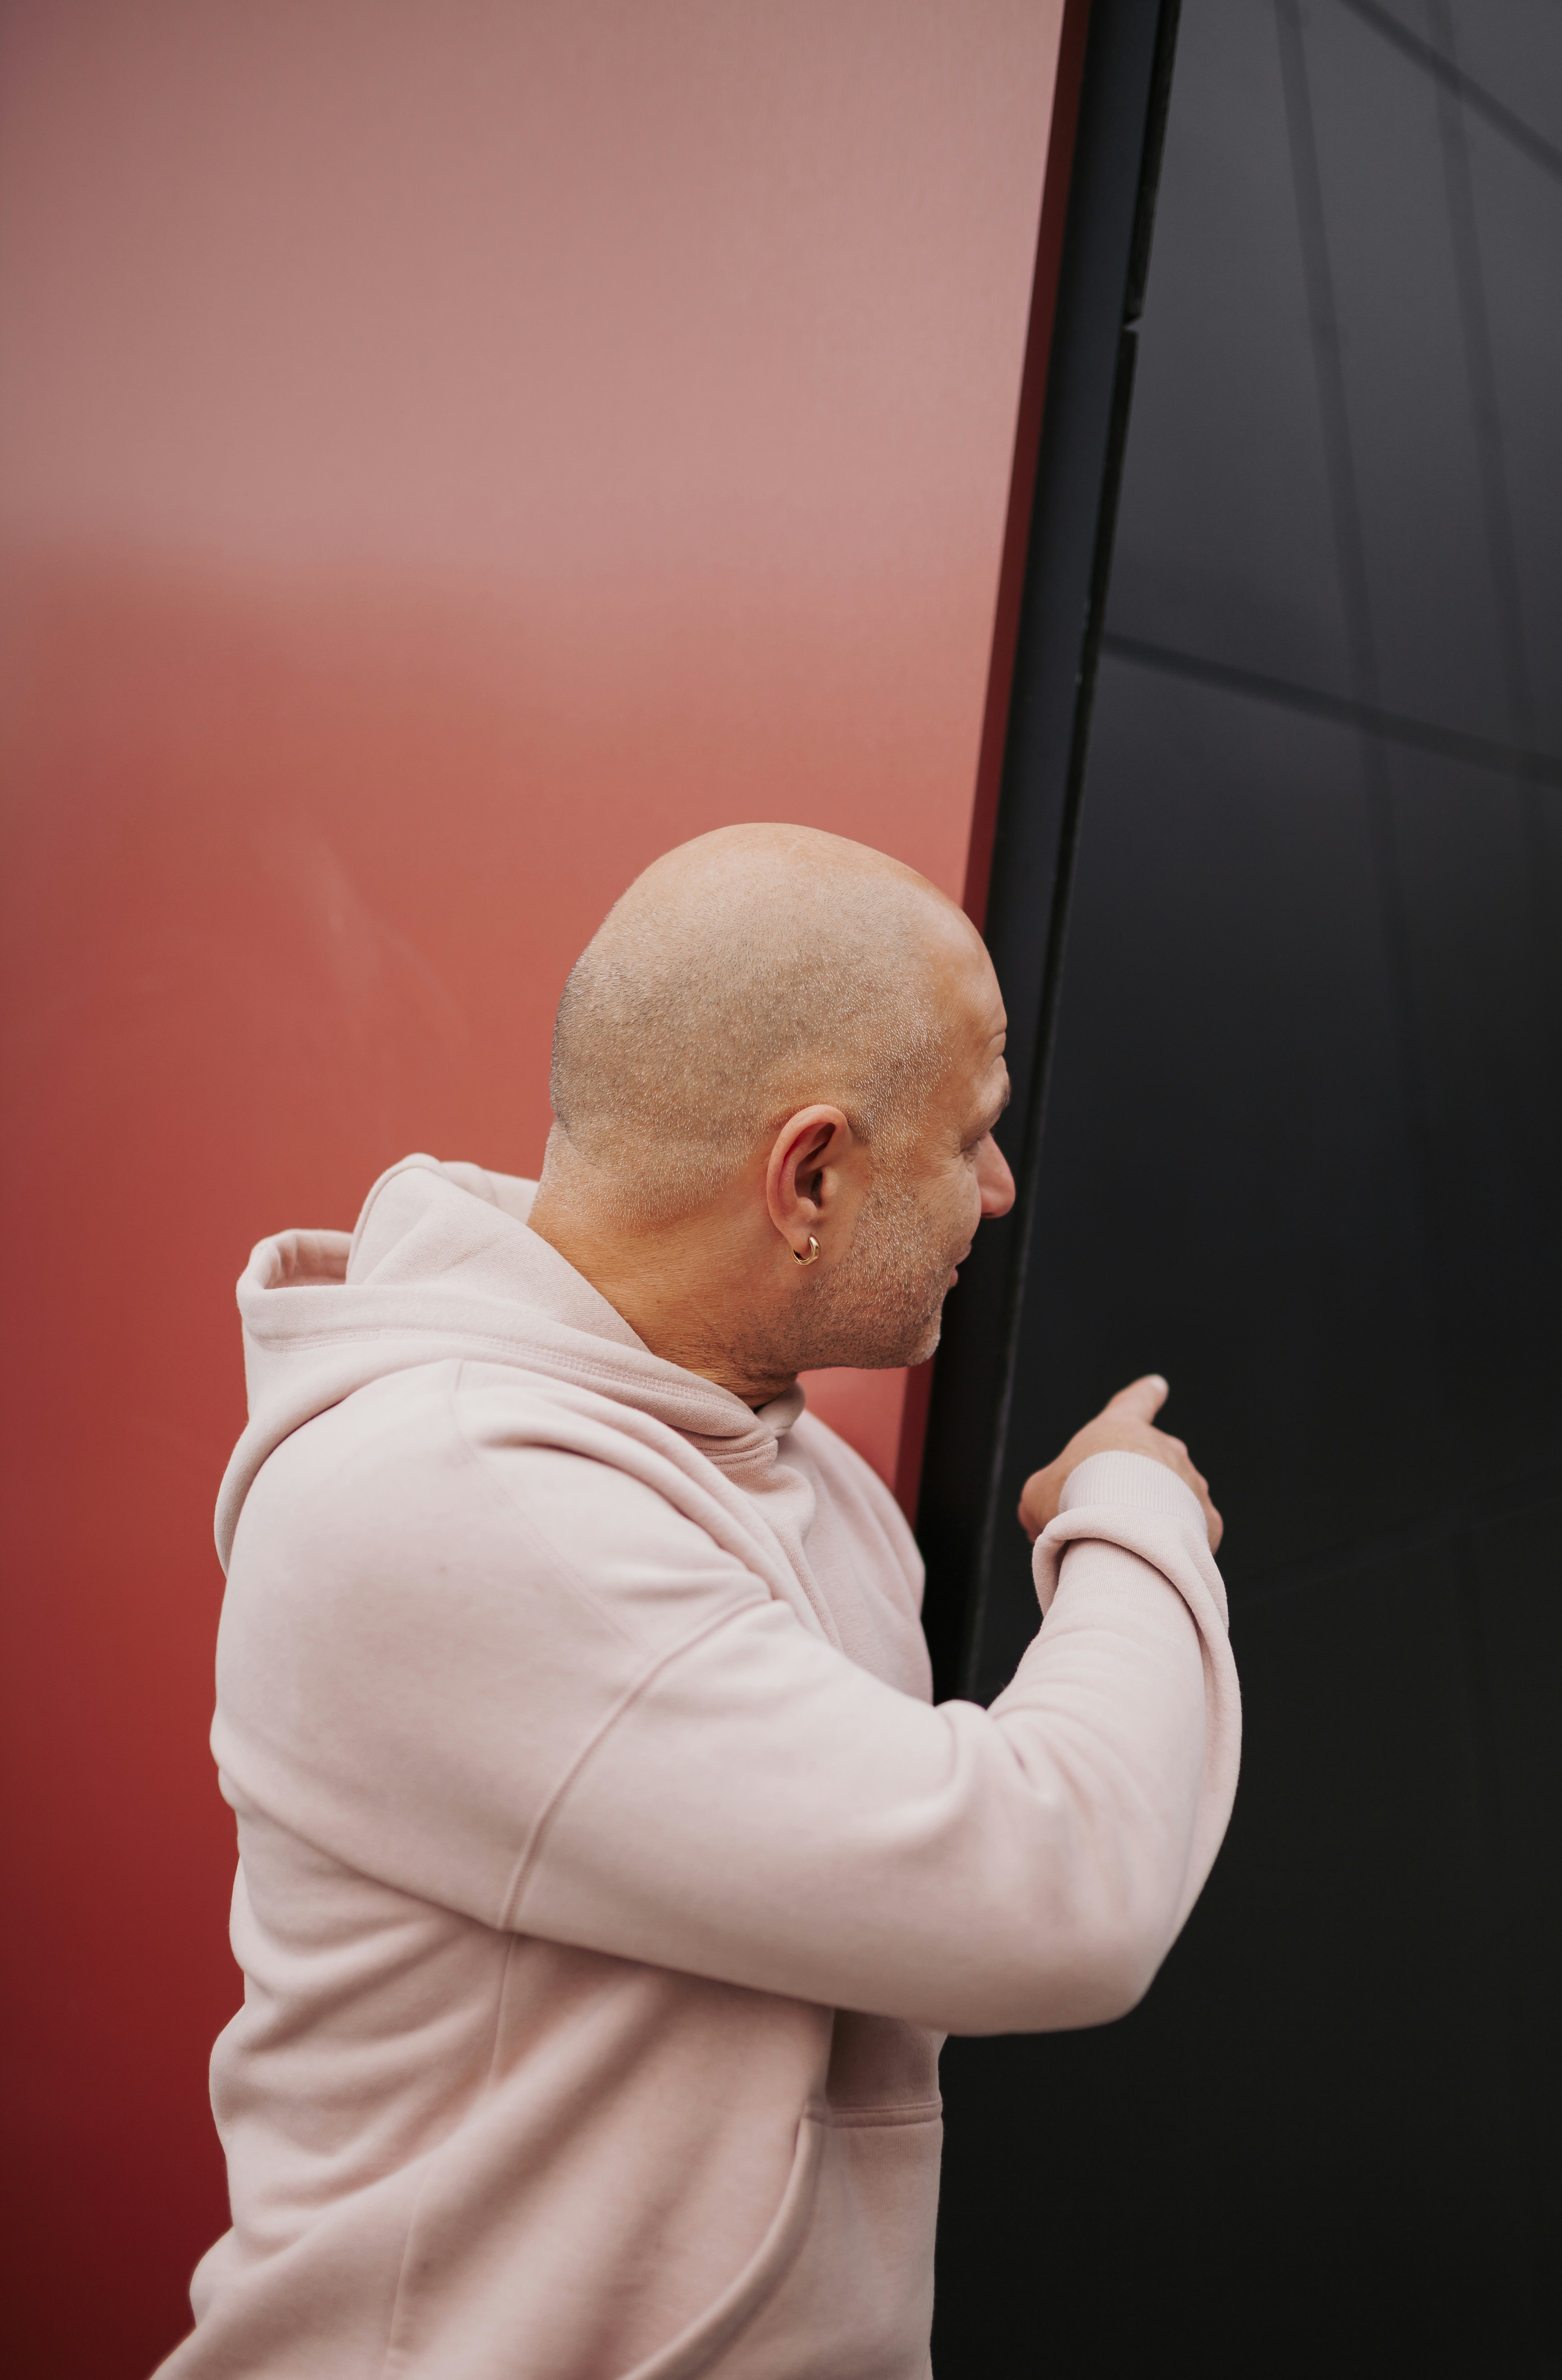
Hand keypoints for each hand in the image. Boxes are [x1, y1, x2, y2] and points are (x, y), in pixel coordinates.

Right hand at [1017, 1375, 1222, 1550]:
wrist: (1120, 1533)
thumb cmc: (1073, 1500)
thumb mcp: (1039, 1493)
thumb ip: (1044, 1496)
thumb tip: (1038, 1520)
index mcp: (1122, 1428)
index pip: (1135, 1402)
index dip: (1144, 1395)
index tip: (1157, 1386)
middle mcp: (1164, 1448)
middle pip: (1150, 1464)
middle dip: (1135, 1488)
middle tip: (1108, 1519)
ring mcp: (1191, 1483)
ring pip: (1173, 1501)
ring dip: (1155, 1517)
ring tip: (1128, 1546)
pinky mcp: (1208, 1520)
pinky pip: (1191, 1532)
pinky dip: (1176, 1544)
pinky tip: (1155, 1560)